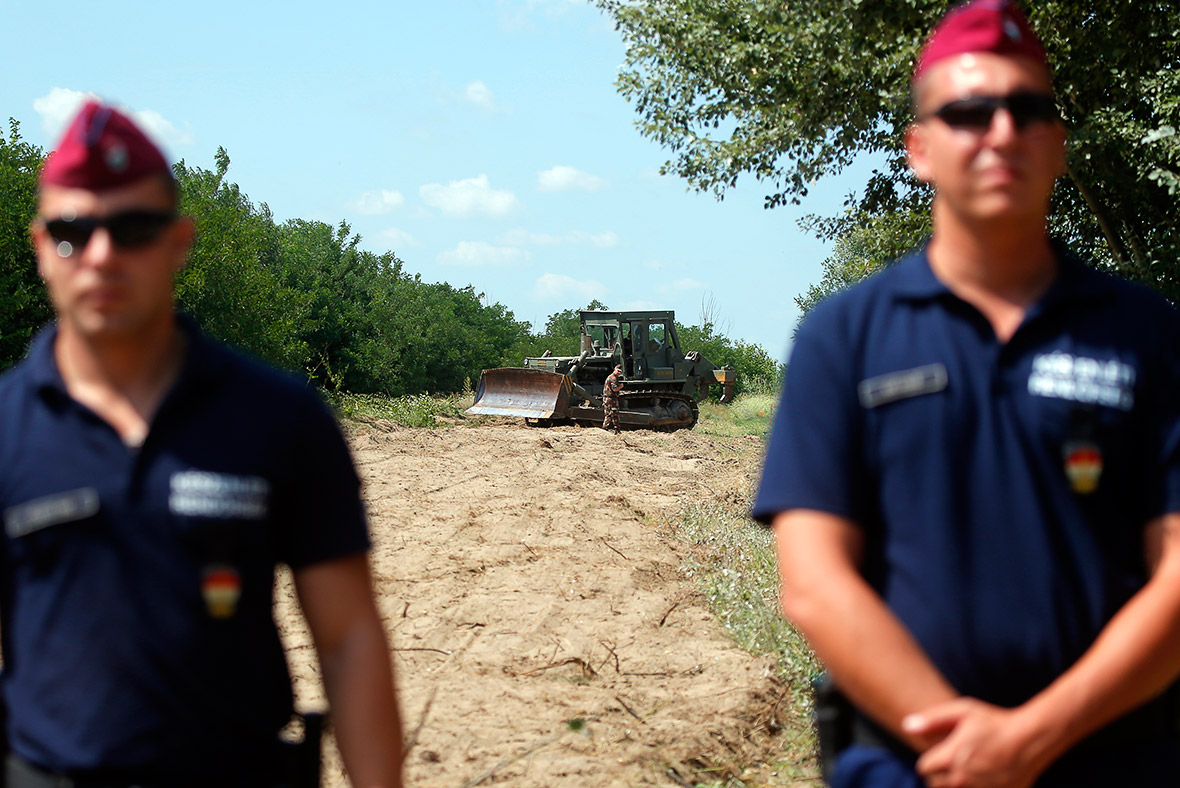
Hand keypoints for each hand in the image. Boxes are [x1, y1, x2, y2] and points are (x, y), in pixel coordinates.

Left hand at [904, 698, 1053, 787]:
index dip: (930, 760)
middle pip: (935, 784)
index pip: (924, 768)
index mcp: (950, 758)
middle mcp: (962, 779)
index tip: (941, 753)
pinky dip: (973, 787)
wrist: (1030, 739)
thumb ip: (932, 720)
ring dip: (955, 784)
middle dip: (940, 774)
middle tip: (955, 762)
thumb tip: (906, 726)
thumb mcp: (963, 712)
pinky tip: (981, 777)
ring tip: (967, 770)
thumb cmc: (995, 722)